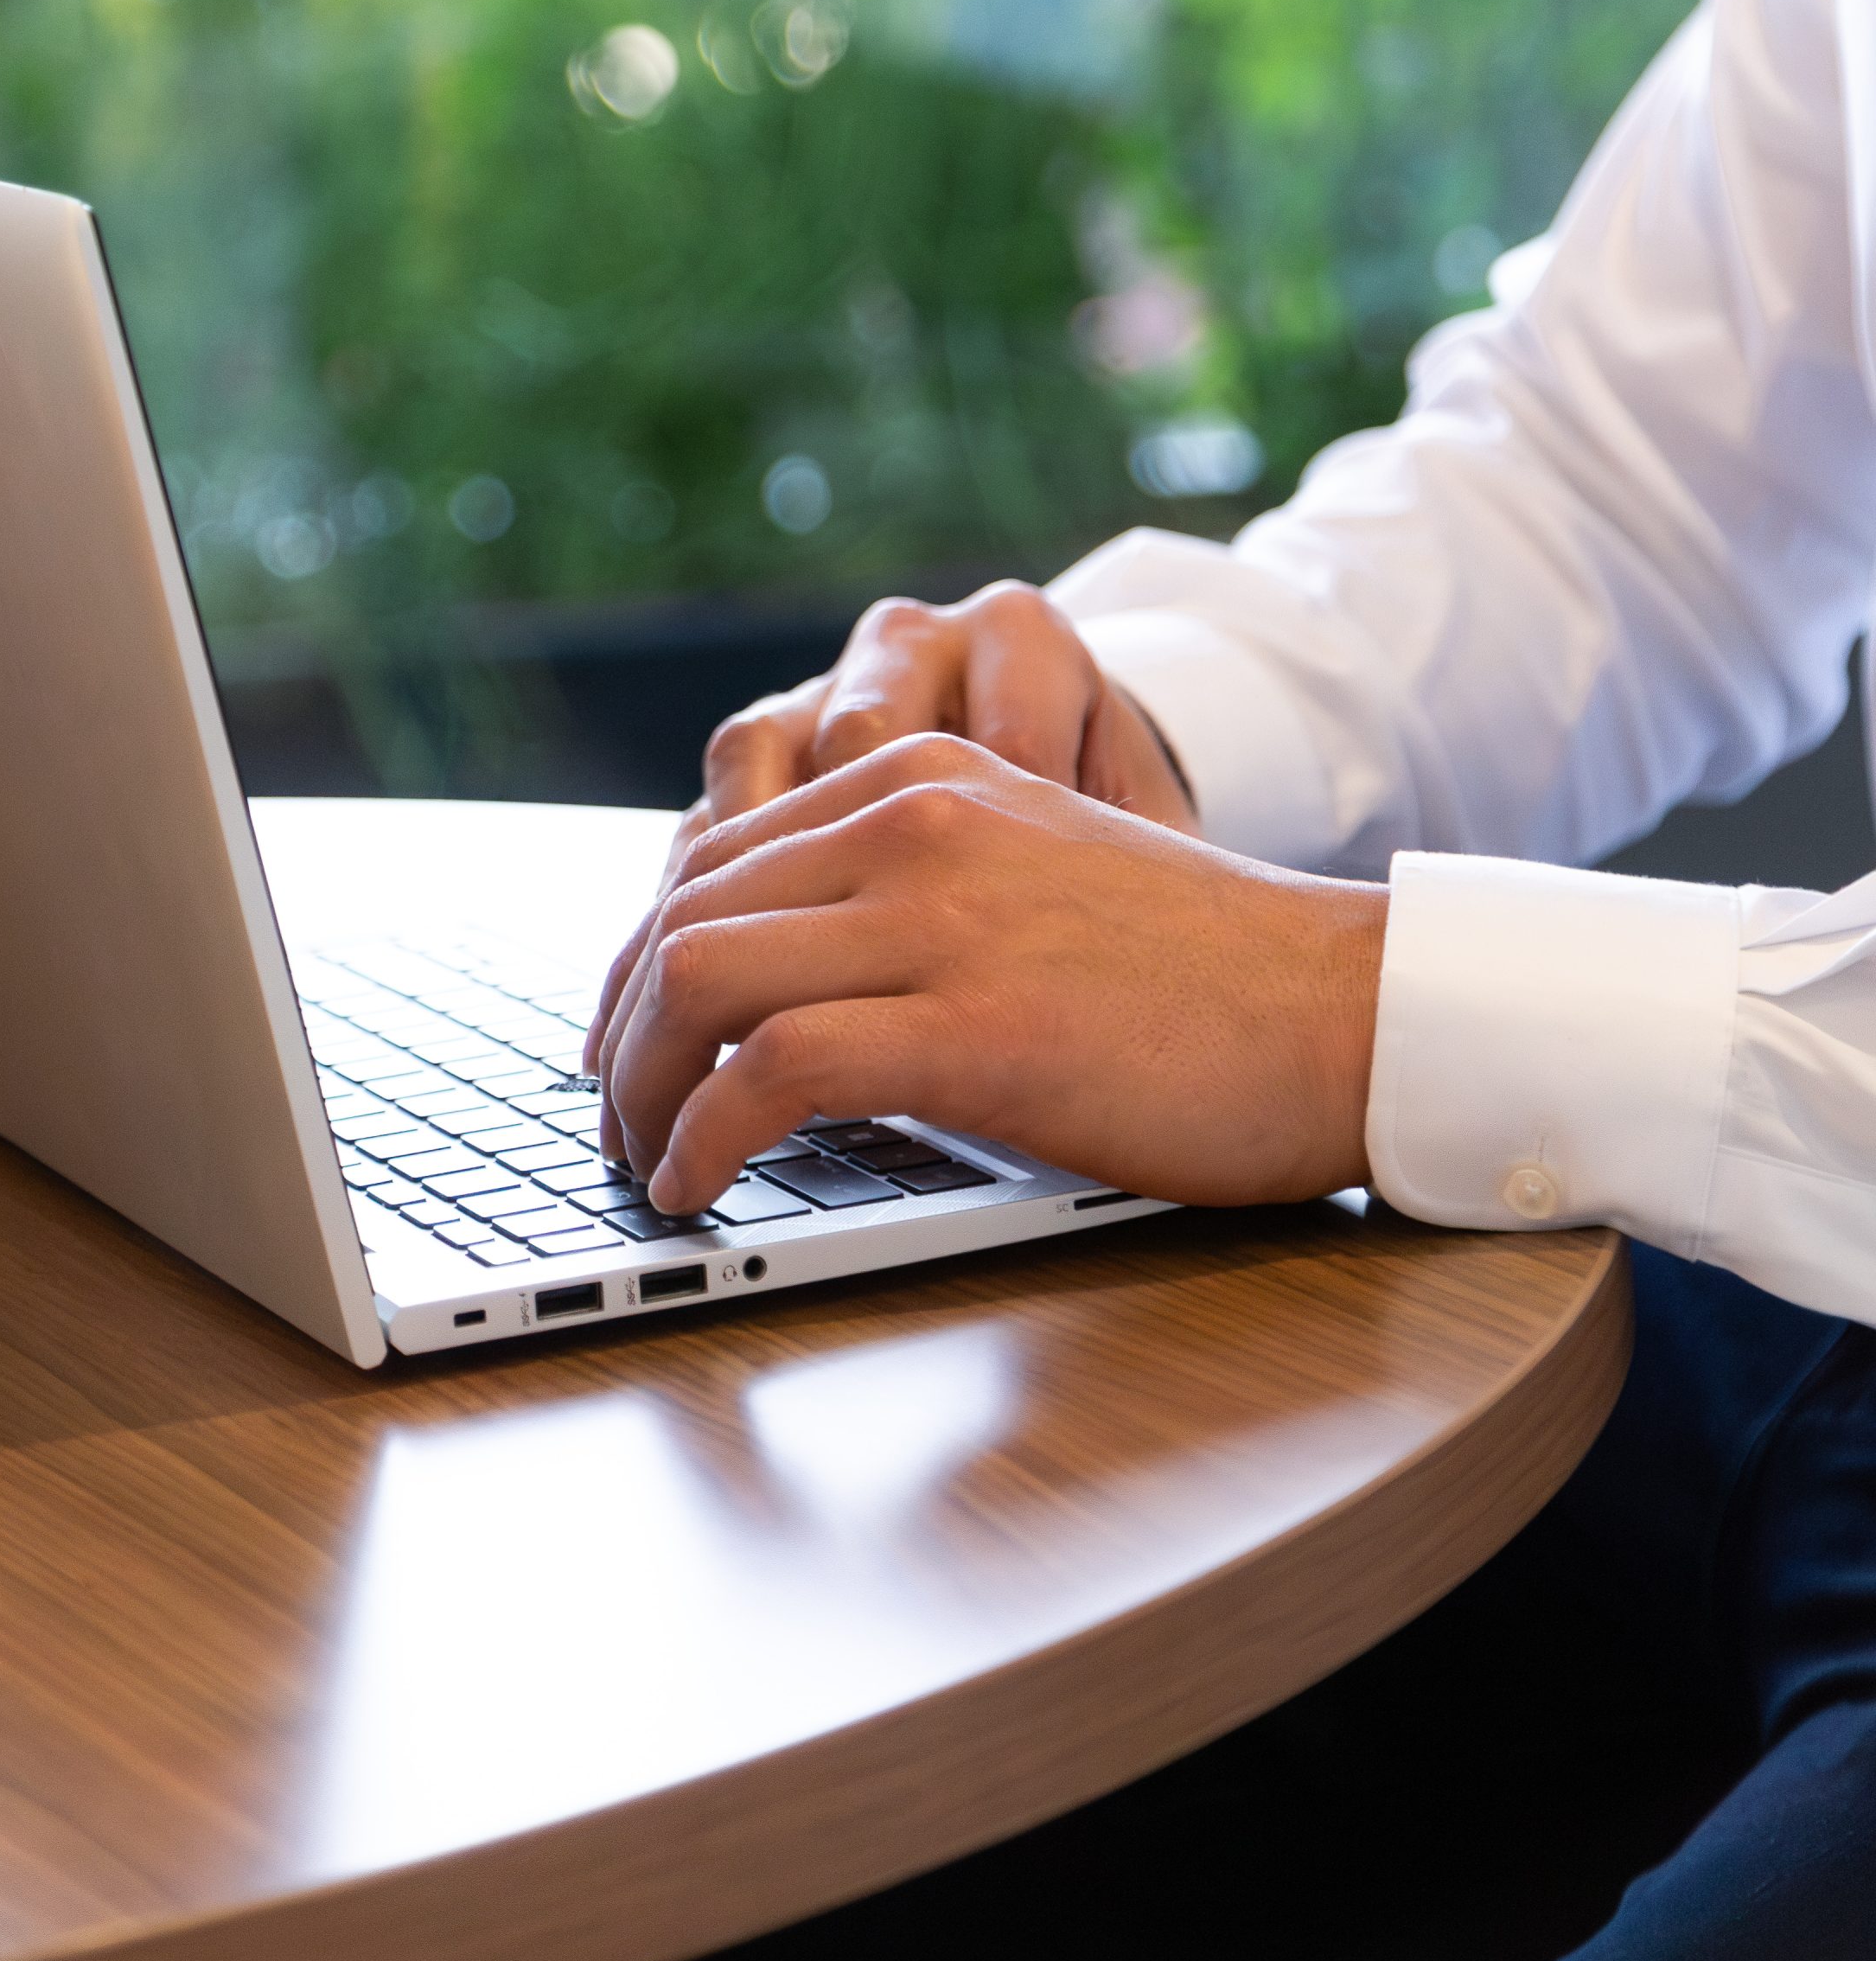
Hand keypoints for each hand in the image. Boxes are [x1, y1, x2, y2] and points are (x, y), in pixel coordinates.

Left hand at [588, 734, 1384, 1221]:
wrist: (1346, 1009)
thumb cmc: (1204, 979)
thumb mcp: (1035, 879)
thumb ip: (919, 895)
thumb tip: (789, 994)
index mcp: (929, 776)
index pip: (715, 855)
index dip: (638, 963)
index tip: (621, 1044)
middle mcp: (918, 817)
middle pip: (686, 912)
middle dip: (621, 1031)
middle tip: (613, 1119)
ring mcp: (942, 914)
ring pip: (701, 975)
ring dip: (642, 1085)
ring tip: (647, 1161)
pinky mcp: (972, 1021)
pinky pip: (774, 1065)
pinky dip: (706, 1134)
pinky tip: (701, 1185)